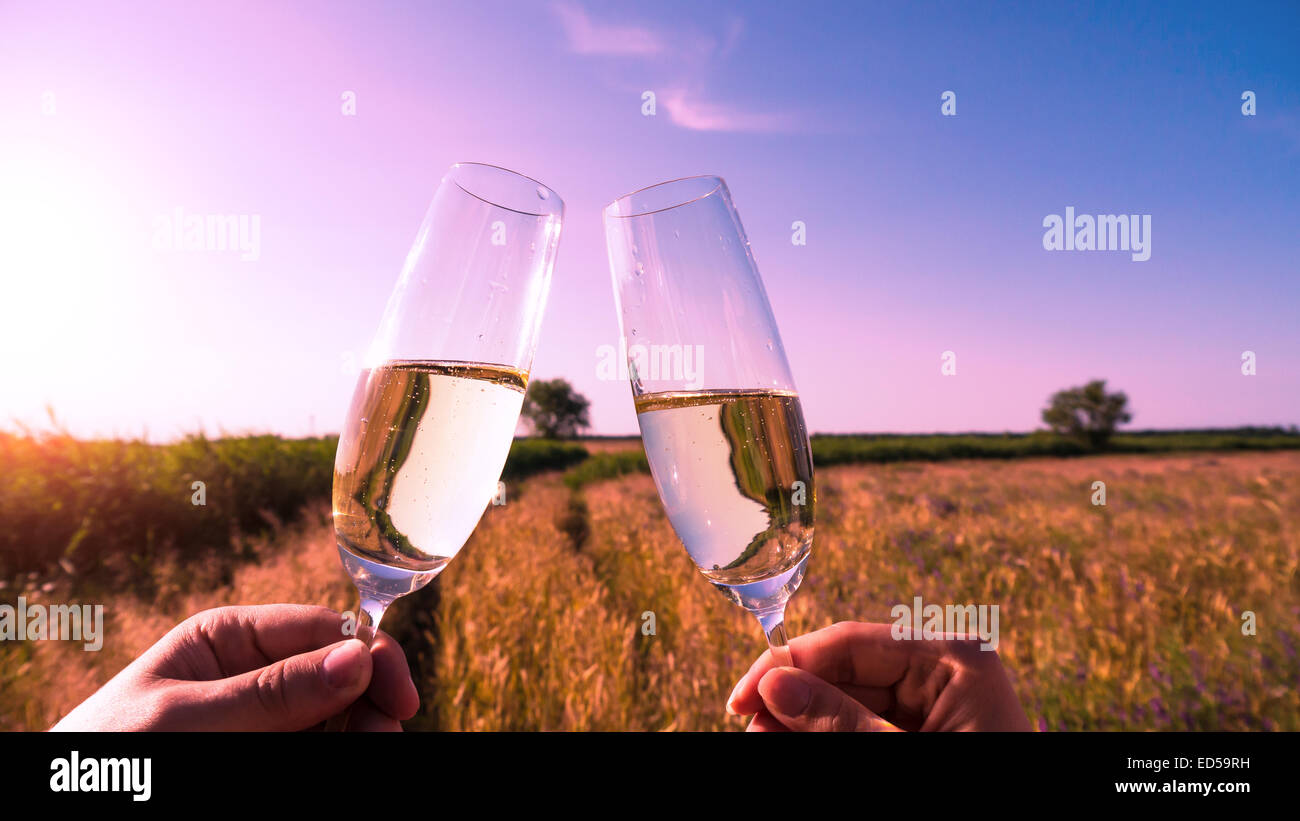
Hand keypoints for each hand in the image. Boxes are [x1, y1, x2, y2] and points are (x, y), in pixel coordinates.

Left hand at [52, 604, 419, 730]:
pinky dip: (340, 747)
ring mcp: (266, 719)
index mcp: (232, 638)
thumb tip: (358, 655)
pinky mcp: (269, 751)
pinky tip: (344, 754)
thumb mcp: (190, 719)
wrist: (70, 807)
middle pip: (343, 675)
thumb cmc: (112, 753)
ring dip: (360, 730)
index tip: (400, 699)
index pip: (324, 629)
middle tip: (382, 738)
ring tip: (367, 750)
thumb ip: (273, 691)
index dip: (371, 655)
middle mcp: (257, 673)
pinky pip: (319, 744)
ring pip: (341, 716)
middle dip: (369, 702)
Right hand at [727, 621, 1031, 731]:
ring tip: (763, 739)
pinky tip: (795, 742)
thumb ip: (837, 723)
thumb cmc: (979, 802)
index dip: (789, 664)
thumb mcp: (899, 759)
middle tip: (748, 729)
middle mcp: (945, 671)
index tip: (742, 698)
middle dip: (793, 700)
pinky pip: (865, 725)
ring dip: (805, 721)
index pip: (851, 642)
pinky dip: (829, 737)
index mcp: (954, 658)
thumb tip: (773, 686)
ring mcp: (938, 705)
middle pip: (845, 671)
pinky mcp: (928, 734)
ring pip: (849, 701)